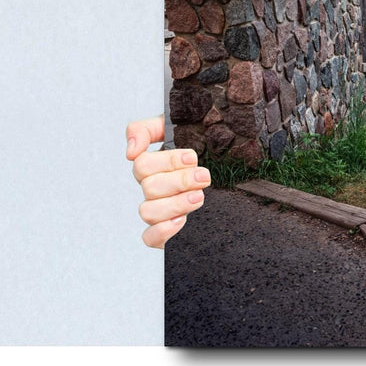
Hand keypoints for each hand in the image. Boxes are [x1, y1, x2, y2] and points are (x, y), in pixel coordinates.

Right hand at [127, 115, 209, 248]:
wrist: (235, 172)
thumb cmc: (204, 146)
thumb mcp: (180, 128)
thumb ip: (147, 129)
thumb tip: (130, 151)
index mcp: (154, 166)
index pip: (142, 164)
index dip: (167, 161)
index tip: (192, 157)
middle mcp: (154, 189)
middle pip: (149, 187)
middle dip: (179, 181)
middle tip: (204, 177)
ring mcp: (159, 210)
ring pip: (148, 212)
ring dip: (175, 204)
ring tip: (199, 197)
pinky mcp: (166, 232)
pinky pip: (149, 238)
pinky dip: (162, 231)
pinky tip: (181, 221)